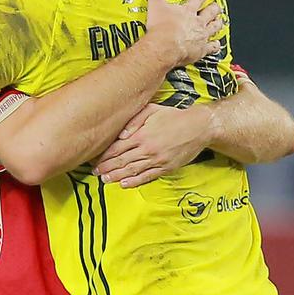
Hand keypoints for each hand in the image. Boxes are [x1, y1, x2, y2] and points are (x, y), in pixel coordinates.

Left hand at [93, 104, 215, 187]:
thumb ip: (134, 121)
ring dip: (117, 176)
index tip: (95, 160)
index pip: (117, 148)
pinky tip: (124, 184)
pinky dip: (135, 182)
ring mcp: (157, 160)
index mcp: (141, 135)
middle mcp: (147, 149)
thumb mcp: (151, 110)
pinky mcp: (166, 168)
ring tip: (105, 180)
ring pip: (132, 171)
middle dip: (107, 168)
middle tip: (95, 173)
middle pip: (122, 161)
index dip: (104, 155)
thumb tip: (121, 134)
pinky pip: (147, 177)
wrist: (198, 127)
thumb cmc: (173, 117)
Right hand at [141, 0, 223, 66]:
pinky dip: (215, 46)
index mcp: (187, 11)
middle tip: (216, 6)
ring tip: (220, 22)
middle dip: (214, 8)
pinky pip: (212, 47)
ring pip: (214, 28)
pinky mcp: (201, 50)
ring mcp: (201, 36)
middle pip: (210, 12)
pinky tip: (217, 45)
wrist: (164, 47)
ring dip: (217, 24)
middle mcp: (197, 22)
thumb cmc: (161, 29)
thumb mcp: (155, 5)